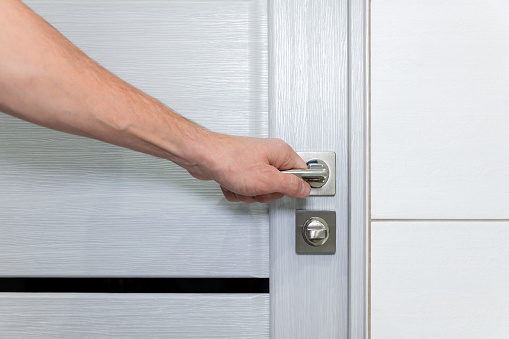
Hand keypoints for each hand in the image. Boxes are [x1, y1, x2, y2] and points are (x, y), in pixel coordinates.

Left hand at [185, 133, 310, 202]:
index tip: (289, 192)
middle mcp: (269, 155)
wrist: (202, 157)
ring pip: (260, 190)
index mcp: (280, 153)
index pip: (301, 172)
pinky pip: (245, 190)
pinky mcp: (241, 170)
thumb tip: (305, 189)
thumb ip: (290, 185)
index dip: (296, 186)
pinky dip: (237, 191)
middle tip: (257, 187)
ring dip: (248, 194)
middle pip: (279, 186)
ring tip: (241, 184)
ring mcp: (254, 163)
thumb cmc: (230, 161)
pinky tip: (231, 184)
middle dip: (265, 193)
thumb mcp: (267, 180)